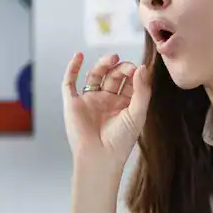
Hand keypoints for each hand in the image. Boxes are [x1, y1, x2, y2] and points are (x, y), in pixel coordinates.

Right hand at [62, 52, 151, 168]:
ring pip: (95, 75)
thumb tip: (142, 67)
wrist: (100, 157)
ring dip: (102, 64)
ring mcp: (90, 100)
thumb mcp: (137, 114)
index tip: (138, 69)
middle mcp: (107, 100)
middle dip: (120, 68)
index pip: (129, 81)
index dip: (134, 73)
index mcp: (124, 104)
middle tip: (126, 66)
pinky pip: (70, 82)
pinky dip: (73, 68)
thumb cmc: (121, 142)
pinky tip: (79, 56)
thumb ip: (142, 90)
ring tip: (112, 58)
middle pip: (113, 75)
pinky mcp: (73, 102)